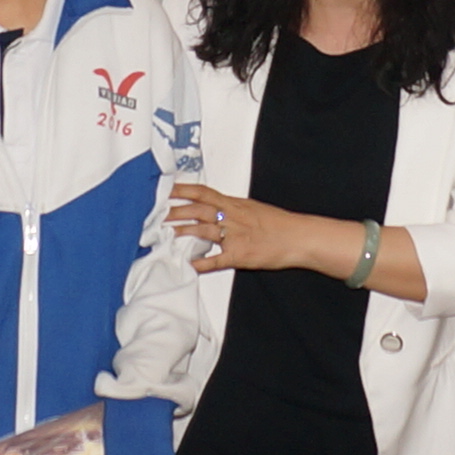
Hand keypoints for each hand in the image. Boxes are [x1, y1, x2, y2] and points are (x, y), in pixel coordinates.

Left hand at [169, 183, 332, 277]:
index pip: (203, 193)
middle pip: (198, 210)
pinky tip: (188, 265)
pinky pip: (217, 260)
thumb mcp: (252, 208)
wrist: (299, 237)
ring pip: (203, 231)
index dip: (182, 190)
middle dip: (175, 211)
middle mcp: (232, 217)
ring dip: (182, 233)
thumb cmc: (278, 223)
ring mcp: (236, 236)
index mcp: (234, 204)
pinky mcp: (240, 255)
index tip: (164, 189)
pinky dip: (201, 263)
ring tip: (163, 235)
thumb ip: (231, 208)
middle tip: (154, 213)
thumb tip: (212, 207)